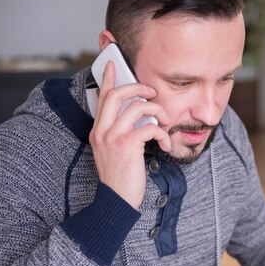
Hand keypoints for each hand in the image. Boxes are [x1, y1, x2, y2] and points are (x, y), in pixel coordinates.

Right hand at [89, 61, 170, 208]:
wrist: (117, 201)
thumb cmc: (121, 179)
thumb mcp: (115, 153)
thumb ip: (121, 134)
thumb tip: (140, 119)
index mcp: (98, 131)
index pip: (102, 98)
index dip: (109, 79)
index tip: (113, 64)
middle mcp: (101, 131)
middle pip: (117, 94)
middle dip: (138, 87)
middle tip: (152, 92)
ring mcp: (112, 137)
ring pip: (136, 107)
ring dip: (157, 111)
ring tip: (166, 122)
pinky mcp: (126, 146)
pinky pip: (149, 127)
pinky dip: (162, 133)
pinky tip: (165, 144)